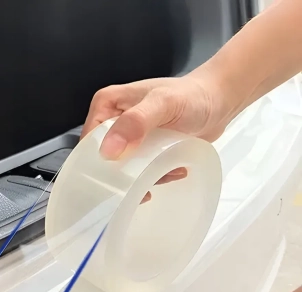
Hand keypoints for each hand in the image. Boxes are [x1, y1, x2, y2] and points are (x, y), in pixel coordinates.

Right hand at [81, 72, 233, 201]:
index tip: (116, 179)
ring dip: (143, 178)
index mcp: (106, 105)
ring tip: (167, 170)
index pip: (87, 143)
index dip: (97, 164)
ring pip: (122, 170)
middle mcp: (112, 122)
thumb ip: (135, 123)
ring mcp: (128, 138)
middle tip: (145, 179)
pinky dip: (155, 176)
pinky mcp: (143, 151)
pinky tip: (173, 169)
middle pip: (103, 160)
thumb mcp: (162, 105)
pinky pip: (139, 172)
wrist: (220, 100)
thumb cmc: (193, 96)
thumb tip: (108, 151)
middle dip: (124, 175)